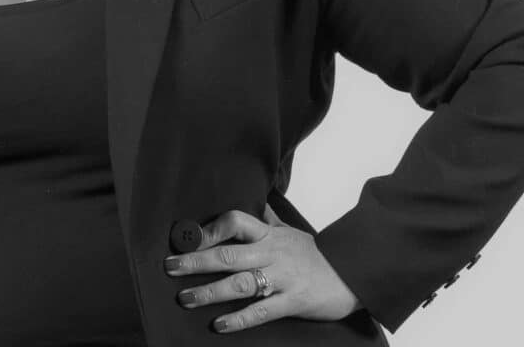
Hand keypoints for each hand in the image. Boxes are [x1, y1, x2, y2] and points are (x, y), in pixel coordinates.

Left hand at [163, 204, 363, 333]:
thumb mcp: (289, 230)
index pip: (236, 222)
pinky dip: (239, 318)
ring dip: (209, 291)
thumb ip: (267, 219)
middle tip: (170, 266)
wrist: (352, 273)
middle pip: (228, 253)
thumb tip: (252, 198)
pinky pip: (261, 311)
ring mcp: (281, 278)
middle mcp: (271, 253)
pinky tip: (219, 324)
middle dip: (196, 260)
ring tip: (185, 297)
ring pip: (239, 283)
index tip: (189, 238)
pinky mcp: (292, 302)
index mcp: (269, 234)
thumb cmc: (316, 253)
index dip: (211, 229)